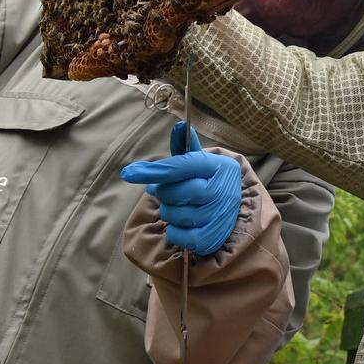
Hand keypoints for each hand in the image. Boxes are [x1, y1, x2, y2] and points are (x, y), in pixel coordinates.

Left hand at [120, 122, 242, 255]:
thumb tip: (179, 126)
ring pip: (173, 214)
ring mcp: (218, 216)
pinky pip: (177, 235)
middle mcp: (222, 190)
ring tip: (178, 206)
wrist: (235, 211)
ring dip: (168, 211)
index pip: (179, 167)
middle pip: (173, 192)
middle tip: (164, 191)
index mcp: (219, 166)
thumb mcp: (200, 162)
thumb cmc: (209, 182)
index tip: (129, 173)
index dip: (152, 170)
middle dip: (162, 192)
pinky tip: (183, 224)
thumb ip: (185, 147)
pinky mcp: (212, 238)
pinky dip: (174, 231)